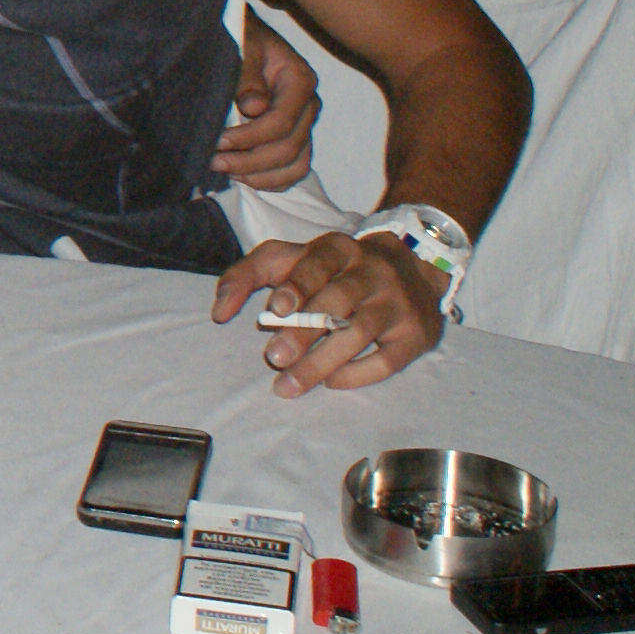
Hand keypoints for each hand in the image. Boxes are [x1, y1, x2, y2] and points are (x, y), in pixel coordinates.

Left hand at [210, 233, 445, 394]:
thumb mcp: (293, 259)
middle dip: (304, 331)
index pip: (318, 263)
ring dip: (322, 361)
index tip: (274, 310)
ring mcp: (398, 302)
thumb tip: (219, 311)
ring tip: (288, 384)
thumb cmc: (334, 270)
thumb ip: (249, 275)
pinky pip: (388, 360)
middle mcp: (372, 271)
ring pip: (360, 333)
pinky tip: (330, 382)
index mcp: (338, 249)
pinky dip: (357, 374)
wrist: (412, 270)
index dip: (297, 286)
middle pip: (338, 300)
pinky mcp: (416, 334)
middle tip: (274, 357)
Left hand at [215, 11, 321, 187]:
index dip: (248, 138)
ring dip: (260, 176)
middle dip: (249, 161)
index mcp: (300, 80)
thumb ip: (246, 75)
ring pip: (295, 165)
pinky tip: (242, 177)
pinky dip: (270, 180)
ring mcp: (304, 124)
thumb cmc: (241, 38)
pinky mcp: (295, 136)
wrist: (246, 36)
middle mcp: (309, 105)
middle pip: (289, 148)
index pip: (280, 122)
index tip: (216, 141)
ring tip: (226, 172)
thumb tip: (254, 108)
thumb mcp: (241, 46)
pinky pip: (293, 169)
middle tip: (213, 162)